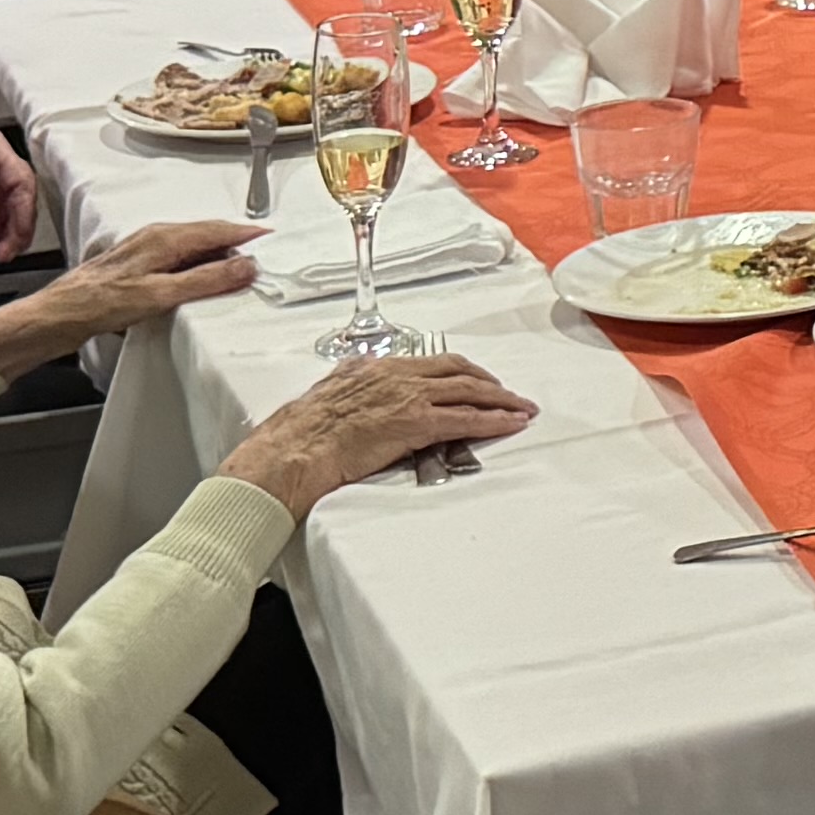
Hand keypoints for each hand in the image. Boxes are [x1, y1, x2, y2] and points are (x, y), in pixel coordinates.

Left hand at [0, 216, 265, 374]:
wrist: (56, 317)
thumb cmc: (98, 305)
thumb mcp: (160, 295)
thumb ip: (206, 280)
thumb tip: (245, 266)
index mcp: (164, 238)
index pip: (218, 229)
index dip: (247, 234)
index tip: (271, 239)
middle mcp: (154, 236)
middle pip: (206, 233)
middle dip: (235, 241)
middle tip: (261, 255)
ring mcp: (143, 248)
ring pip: (191, 243)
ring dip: (216, 252)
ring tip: (237, 267)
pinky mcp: (135, 263)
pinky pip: (178, 255)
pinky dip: (197, 262)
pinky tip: (198, 278)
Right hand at [218, 350, 538, 517]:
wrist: (293, 451)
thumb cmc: (302, 431)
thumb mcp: (329, 391)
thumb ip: (350, 380)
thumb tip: (358, 374)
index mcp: (378, 368)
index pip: (433, 363)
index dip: (462, 371)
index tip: (478, 380)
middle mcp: (398, 376)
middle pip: (459, 371)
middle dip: (488, 382)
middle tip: (510, 394)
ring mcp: (408, 397)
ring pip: (469, 391)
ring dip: (500, 400)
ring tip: (522, 408)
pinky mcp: (415, 423)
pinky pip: (465, 419)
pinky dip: (493, 420)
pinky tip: (511, 423)